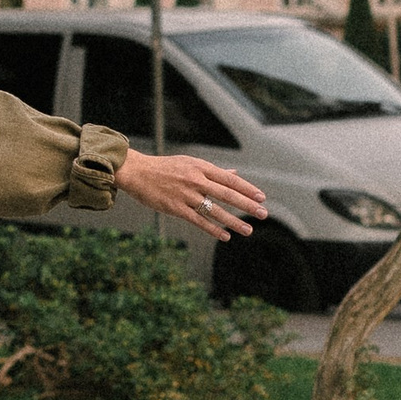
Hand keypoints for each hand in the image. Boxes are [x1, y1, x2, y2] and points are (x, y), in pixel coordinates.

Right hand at [114, 153, 269, 241]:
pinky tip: (225, 236)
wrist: (137, 172)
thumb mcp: (190, 164)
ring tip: (248, 230)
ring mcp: (186, 195)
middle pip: (227, 194)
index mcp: (201, 167)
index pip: (229, 179)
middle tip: (263, 214)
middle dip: (247, 205)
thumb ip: (213, 172)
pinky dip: (213, 229)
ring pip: (215, 210)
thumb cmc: (165, 167)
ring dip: (234, 221)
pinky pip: (198, 220)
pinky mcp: (176, 208)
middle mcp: (196, 180)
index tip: (261, 197)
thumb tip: (234, 174)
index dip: (247, 189)